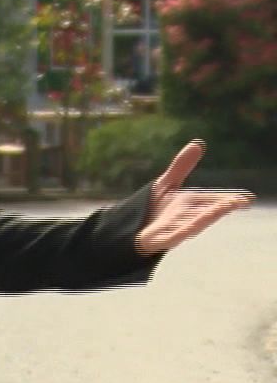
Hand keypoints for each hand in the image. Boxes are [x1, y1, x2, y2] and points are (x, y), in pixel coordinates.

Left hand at [135, 140, 255, 254]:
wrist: (134, 227)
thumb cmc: (155, 207)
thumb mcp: (167, 183)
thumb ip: (181, 166)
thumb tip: (198, 143)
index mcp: (192, 204)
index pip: (214, 200)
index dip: (231, 199)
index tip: (247, 198)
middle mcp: (188, 217)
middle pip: (207, 212)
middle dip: (221, 207)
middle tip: (237, 202)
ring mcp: (177, 229)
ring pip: (194, 224)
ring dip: (207, 218)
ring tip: (221, 210)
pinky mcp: (162, 239)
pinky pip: (174, 236)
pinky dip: (182, 233)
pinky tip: (189, 229)